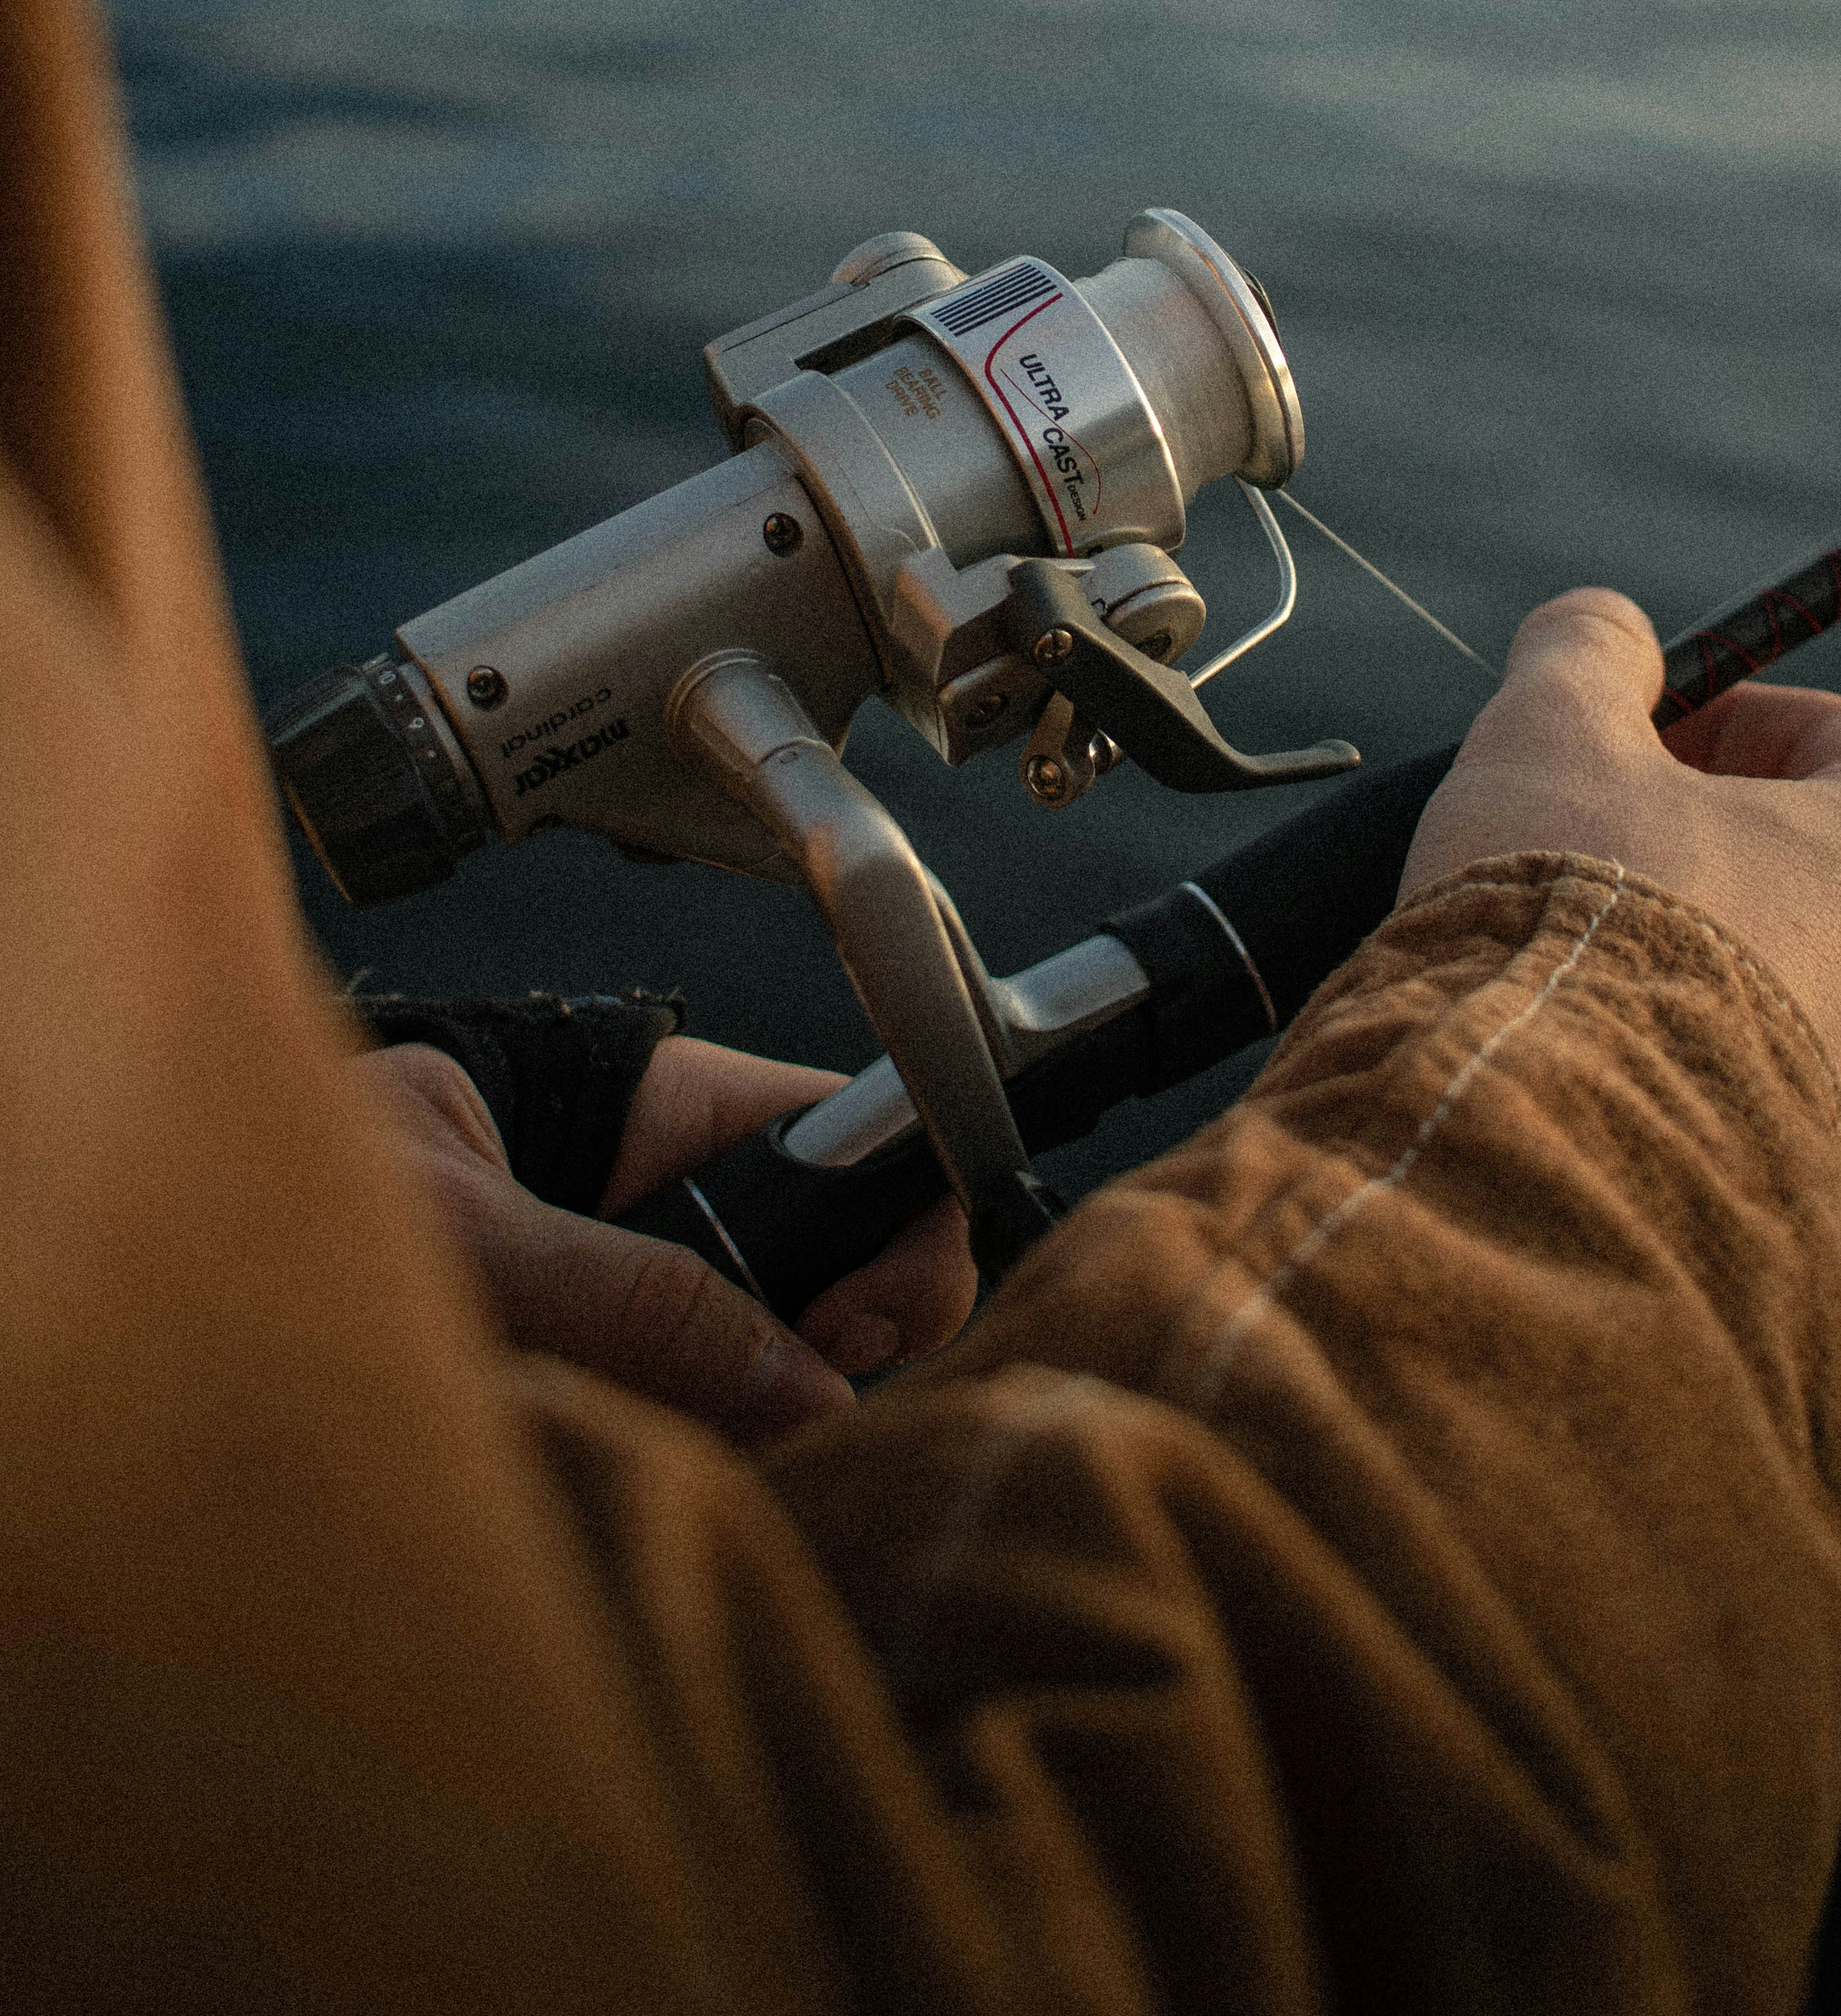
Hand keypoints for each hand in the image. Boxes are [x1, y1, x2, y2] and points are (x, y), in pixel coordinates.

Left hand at [355, 1034, 976, 1446]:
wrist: (166, 1271)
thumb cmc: (299, 1184)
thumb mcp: (459, 1229)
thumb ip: (624, 1297)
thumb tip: (802, 1389)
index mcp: (672, 1118)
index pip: (860, 1145)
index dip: (898, 1235)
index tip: (853, 1330)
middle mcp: (681, 1218)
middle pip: (836, 1290)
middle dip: (819, 1372)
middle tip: (758, 1431)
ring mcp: (649, 1320)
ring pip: (769, 1395)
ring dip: (733, 1445)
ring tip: (642, 1466)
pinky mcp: (610, 1410)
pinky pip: (692, 1456)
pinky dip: (674, 1487)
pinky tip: (616, 1497)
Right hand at [1399, 588, 1840, 1136]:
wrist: (1550, 1143)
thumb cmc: (1582, 915)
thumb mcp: (1557, 729)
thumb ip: (1584, 653)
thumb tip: (1602, 629)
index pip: (1840, 735)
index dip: (1724, 709)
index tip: (1635, 721)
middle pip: (1799, 856)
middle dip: (1682, 823)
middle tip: (1576, 815)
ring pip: (1753, 969)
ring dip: (1657, 931)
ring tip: (1545, 927)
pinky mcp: (1777, 1175)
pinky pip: (1713, 1073)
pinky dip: (1642, 1034)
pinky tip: (1551, 1023)